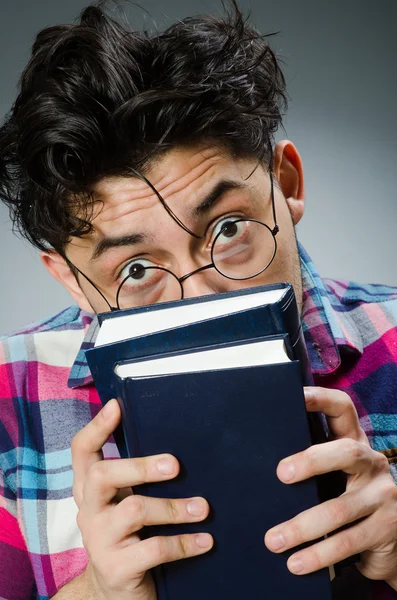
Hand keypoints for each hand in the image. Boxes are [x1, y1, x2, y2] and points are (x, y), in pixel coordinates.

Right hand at [72, 399, 212, 599]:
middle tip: (175, 465)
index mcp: (89, 488)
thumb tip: (177, 444)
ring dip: (174, 507)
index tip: (117, 405)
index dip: (96, 427)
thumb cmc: (129, 535)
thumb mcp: (124, 502)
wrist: (115, 593)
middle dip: (140, 466)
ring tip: (204, 508)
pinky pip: (153, 548)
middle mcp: (88, 510)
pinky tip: (205, 540)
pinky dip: (184, 543)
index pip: (82, 451)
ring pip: (134, 510)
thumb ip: (135, 477)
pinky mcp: (116, 568)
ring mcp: (98, 539)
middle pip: (102, 475)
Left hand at [264, 387, 396, 586]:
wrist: (391, 541)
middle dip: (312, 460)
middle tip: (280, 474)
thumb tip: (257, 462)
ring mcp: (383, 496)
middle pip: (346, 452)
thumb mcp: (335, 474)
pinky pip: (347, 542)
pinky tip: (295, 563)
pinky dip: (318, 555)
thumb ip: (312, 462)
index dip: (321, 398)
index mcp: (355, 443)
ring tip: (273, 540)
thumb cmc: (348, 497)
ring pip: (340, 509)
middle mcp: (372, 464)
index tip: (295, 395)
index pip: (343, 409)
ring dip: (301, 527)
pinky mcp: (386, 529)